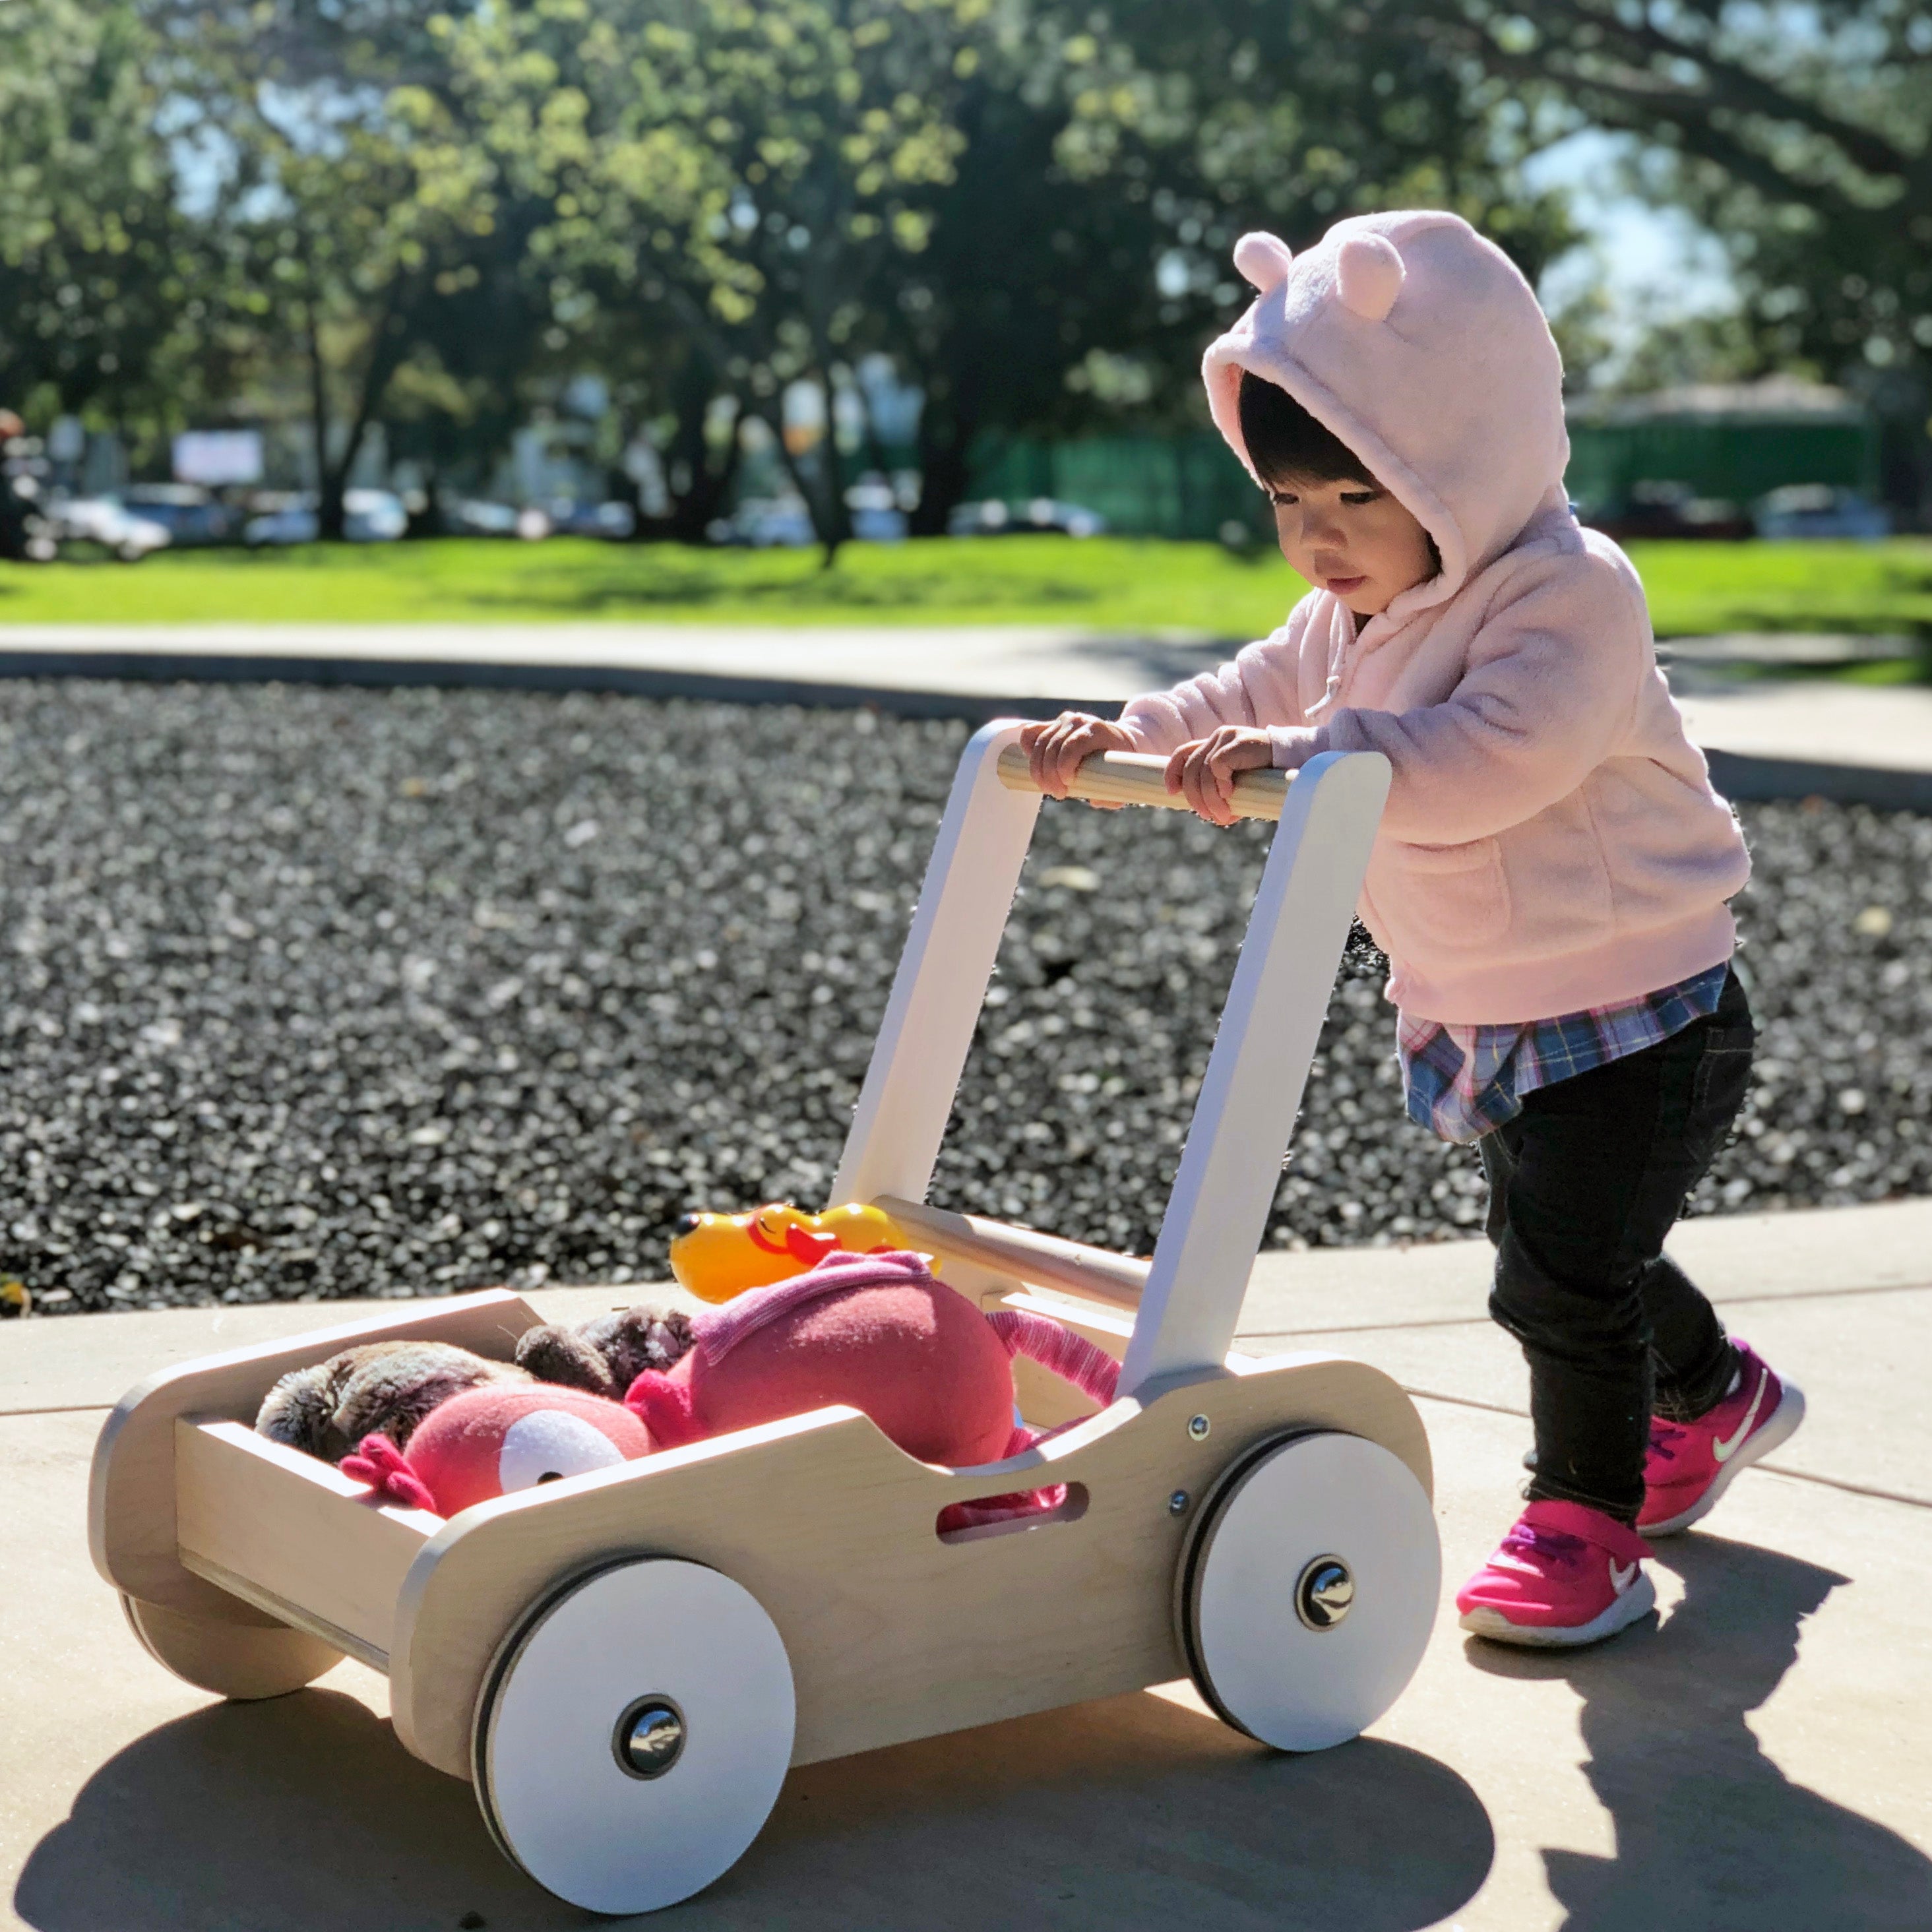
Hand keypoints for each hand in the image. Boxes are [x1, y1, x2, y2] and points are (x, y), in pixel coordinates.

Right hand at [1018, 712, 1136, 801]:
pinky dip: (1028, 751)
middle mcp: (1078, 721)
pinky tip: (1036, 768)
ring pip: (1039, 743)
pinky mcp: (1052, 725)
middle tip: (1057, 793)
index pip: (1073, 744)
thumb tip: (1094, 800)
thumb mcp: (1123, 779)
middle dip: (1049, 774)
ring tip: (1046, 788)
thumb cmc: (1119, 763)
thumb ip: (1112, 794)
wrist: (1118, 741)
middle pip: (1053, 746)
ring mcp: (1063, 721)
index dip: (1065, 765)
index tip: (1068, 784)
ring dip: (1038, 770)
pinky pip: (1030, 734)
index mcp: (1097, 730)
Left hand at [1164, 726, 1274, 825]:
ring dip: (1210, 799)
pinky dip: (1220, 785)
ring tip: (1222, 815)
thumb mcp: (1241, 783)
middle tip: (1207, 816)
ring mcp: (1226, 737)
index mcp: (1215, 744)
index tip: (1171, 793)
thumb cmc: (1269, 776)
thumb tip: (1214, 816)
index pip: (1183, 753)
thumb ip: (1224, 792)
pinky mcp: (1237, 741)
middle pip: (1190, 769)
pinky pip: (1217, 767)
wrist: (1297, 760)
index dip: (1173, 773)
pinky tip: (1231, 795)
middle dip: (1195, 797)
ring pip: (1203, 772)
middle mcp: (1218, 737)